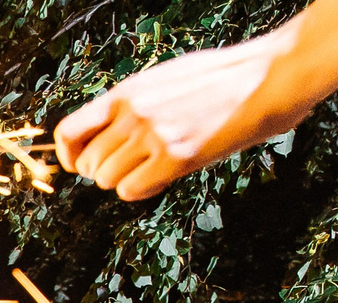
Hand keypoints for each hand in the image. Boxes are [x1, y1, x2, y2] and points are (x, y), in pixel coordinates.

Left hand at [53, 27, 292, 199]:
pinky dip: (142, 190)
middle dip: (103, 172)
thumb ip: (134, 104)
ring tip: (151, 167)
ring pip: (107, 180)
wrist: (269, 77)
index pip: (68, 131)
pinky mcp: (176, 157)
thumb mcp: (166, 79)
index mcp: (127, 92)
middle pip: (88, 164)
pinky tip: (162, 177)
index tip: (81, 163)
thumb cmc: (224, 77)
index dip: (70, 155)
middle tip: (130, 166)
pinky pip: (132, 190)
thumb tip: (109, 129)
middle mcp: (133, 114)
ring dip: (124, 181)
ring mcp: (153, 136)